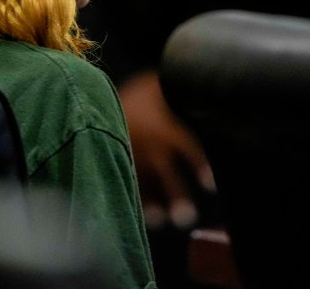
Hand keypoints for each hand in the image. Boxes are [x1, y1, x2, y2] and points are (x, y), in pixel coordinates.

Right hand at [119, 69, 215, 229]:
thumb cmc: (141, 95)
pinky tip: (151, 219)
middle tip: (187, 217)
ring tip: (163, 221)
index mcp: (163, 127)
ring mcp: (130, 157)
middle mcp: (148, 145)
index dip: (197, 164)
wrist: (98, 96)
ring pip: (144, 183)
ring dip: (153, 204)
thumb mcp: (159, 88)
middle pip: (164, 172)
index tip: (210, 185)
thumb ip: (182, 93)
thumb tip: (210, 91)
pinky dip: (139, 202)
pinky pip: (128, 185)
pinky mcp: (118, 163)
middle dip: (175, 194)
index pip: (185, 145)